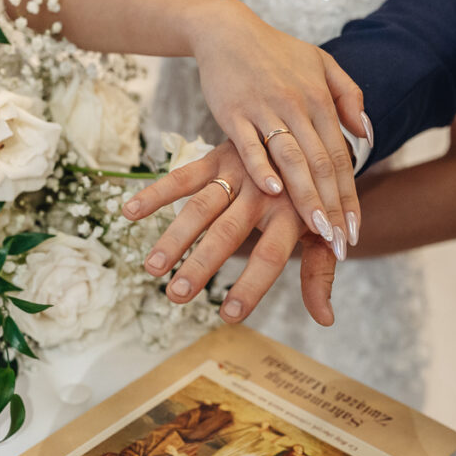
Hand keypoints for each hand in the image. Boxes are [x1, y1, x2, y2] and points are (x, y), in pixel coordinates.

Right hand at [123, 141, 337, 325]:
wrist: (308, 136)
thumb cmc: (311, 198)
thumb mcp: (322, 233)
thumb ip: (319, 275)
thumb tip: (325, 319)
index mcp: (292, 213)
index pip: (269, 256)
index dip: (250, 287)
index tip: (228, 316)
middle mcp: (263, 191)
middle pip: (228, 232)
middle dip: (201, 265)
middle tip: (177, 295)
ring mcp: (237, 173)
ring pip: (201, 207)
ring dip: (175, 237)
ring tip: (153, 268)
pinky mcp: (216, 158)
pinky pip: (182, 176)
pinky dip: (156, 193)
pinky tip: (130, 212)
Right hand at [186, 0, 370, 259]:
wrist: (225, 30)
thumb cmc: (274, 51)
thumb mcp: (320, 63)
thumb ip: (348, 95)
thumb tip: (366, 133)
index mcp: (320, 98)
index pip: (341, 157)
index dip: (350, 196)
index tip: (355, 230)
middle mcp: (297, 105)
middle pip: (321, 164)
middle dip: (334, 208)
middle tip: (341, 244)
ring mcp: (264, 109)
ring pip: (292, 159)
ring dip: (307, 198)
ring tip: (317, 231)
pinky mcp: (232, 112)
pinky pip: (249, 144)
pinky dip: (261, 167)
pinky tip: (272, 193)